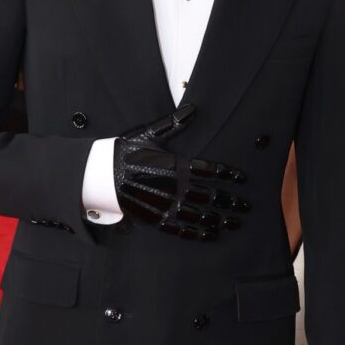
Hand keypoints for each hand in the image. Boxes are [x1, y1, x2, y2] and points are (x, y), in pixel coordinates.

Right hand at [113, 102, 248, 240]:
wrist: (98, 175)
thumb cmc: (124, 152)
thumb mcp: (148, 134)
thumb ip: (173, 124)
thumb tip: (192, 109)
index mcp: (175, 164)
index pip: (209, 170)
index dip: (228, 174)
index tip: (242, 178)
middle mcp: (173, 187)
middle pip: (210, 196)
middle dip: (230, 202)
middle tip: (245, 207)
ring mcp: (164, 205)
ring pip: (199, 216)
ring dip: (219, 220)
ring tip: (234, 223)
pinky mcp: (154, 219)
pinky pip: (180, 230)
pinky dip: (197, 234)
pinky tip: (210, 235)